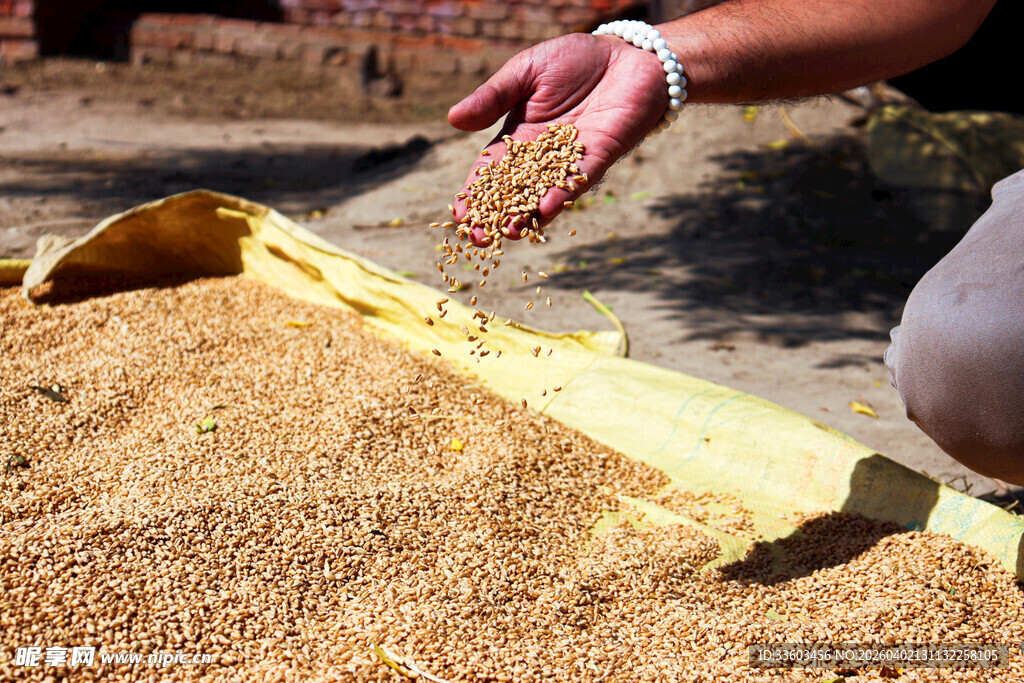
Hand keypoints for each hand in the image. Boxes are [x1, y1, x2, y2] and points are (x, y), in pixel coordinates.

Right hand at [447, 32, 667, 244]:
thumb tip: (452, 118)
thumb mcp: (524, 72)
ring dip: (529, 214)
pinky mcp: (600, 156)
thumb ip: (493, 97)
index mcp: (519, 137)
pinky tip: (548, 208)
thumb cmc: (574, 60)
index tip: (459, 215)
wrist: (627, 54)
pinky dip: (564, 193)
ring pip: (546, 193)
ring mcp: (571, 160)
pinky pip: (579, 178)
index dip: (476, 193)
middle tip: (478, 238)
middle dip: (497, 215)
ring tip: (511, 232)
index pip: (492, 171)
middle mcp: (543, 156)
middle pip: (515, 191)